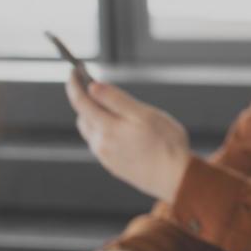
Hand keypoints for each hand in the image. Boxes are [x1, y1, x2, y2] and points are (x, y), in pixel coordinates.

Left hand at [66, 76, 191, 202]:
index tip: (74, 71)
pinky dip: (106, 134)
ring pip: (92, 132)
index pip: (80, 101)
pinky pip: (102, 146)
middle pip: (84, 117)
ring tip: (114, 112)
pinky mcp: (115, 167)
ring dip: (96, 118)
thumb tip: (93, 87)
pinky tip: (124, 134)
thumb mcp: (144, 114)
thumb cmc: (166, 144)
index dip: (75, 84)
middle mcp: (101, 143)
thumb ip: (116, 99)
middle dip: (87, 101)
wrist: (176, 179)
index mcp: (106, 127)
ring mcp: (106, 157)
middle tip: (100, 90)